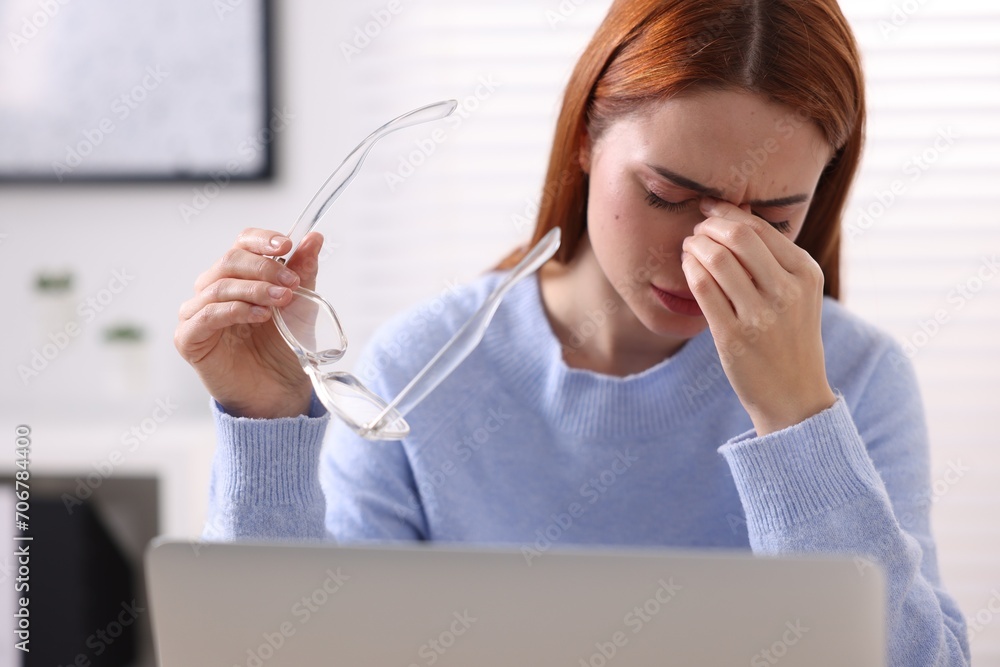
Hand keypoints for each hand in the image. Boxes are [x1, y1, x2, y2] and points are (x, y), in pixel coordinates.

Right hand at [175, 228, 324, 418]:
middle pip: (230, 261)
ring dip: (255, 289)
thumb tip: (314, 238)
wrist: (279, 390)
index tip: (287, 245)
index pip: (242, 244)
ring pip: (219, 286)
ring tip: (282, 300)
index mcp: (237, 276)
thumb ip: (303, 271)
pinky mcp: (189, 339)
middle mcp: (212, 290)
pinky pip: (206, 316)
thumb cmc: (284, 346)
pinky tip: (260, 315)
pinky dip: (235, 310)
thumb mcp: (300, 304)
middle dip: (265, 268)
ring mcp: (197, 314)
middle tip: (292, 283)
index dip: (262, 240)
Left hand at [680, 198, 835, 435]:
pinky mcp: (734, 337)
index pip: (759, 228)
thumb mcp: (797, 293)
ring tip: (689, 247)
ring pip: (716, 260)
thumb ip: (772, 254)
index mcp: (805, 274)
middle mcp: (787, 292)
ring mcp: (760, 316)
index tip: (708, 209)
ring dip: (694, 247)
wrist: (794, 395)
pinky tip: (687, 268)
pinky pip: (703, 289)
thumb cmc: (789, 337)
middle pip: (737, 238)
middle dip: (708, 227)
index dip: (726, 213)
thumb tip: (738, 209)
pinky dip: (690, 271)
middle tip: (696, 230)